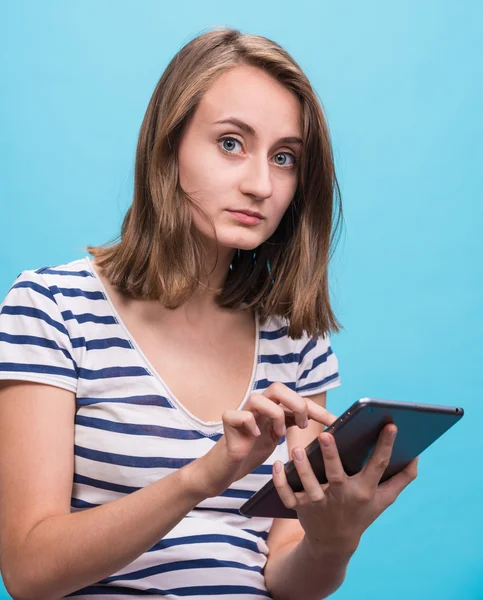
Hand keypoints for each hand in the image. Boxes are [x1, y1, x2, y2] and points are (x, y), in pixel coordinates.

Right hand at [190, 382, 336, 497]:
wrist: (224, 469)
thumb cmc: (250, 451)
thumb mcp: (276, 437)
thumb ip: (291, 424)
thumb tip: (319, 424)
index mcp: (271, 408)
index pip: (297, 400)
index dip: (317, 410)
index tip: (335, 422)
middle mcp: (257, 407)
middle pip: (278, 388)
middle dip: (296, 403)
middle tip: (303, 424)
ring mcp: (242, 413)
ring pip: (259, 397)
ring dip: (274, 414)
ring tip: (278, 434)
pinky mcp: (228, 424)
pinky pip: (238, 414)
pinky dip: (249, 424)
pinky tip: (254, 437)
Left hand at [273, 424, 418, 556]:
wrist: (334, 544)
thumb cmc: (361, 514)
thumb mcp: (383, 500)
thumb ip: (402, 479)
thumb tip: (416, 456)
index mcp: (364, 490)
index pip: (377, 466)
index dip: (385, 445)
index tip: (390, 425)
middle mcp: (342, 496)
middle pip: (336, 474)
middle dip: (331, 455)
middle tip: (325, 434)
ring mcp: (319, 503)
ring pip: (309, 484)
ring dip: (302, 467)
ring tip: (297, 449)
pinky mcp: (300, 507)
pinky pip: (287, 494)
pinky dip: (280, 481)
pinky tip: (276, 465)